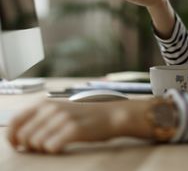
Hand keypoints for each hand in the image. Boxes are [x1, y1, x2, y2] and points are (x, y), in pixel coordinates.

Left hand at [7, 99, 152, 153]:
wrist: (111, 115)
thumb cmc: (85, 116)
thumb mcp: (60, 110)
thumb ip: (40, 118)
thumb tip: (20, 136)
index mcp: (45, 103)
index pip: (15, 121)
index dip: (12, 137)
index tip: (17, 145)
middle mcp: (51, 109)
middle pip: (24, 136)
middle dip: (30, 146)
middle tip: (42, 147)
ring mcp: (62, 119)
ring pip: (36, 143)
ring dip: (43, 149)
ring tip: (55, 145)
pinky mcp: (73, 129)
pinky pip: (51, 147)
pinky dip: (54, 150)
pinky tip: (63, 146)